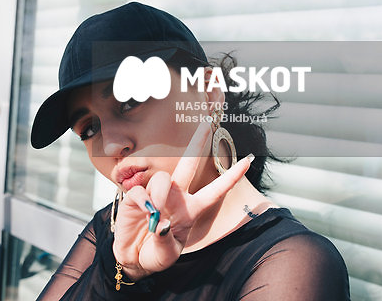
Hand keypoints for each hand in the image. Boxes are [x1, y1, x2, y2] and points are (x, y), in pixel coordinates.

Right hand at [111, 121, 252, 280]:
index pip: (216, 190)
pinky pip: (140, 191)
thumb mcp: (167, 254)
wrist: (133, 259)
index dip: (232, 176)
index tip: (248, 160)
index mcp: (193, 209)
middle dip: (197, 141)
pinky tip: (143, 213)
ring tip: (155, 214)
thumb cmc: (156, 254)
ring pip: (163, 179)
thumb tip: (160, 221)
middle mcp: (177, 196)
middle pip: (189, 163)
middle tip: (205, 122)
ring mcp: (157, 194)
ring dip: (160, 196)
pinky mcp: (136, 196)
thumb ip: (165, 239)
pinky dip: (142, 202)